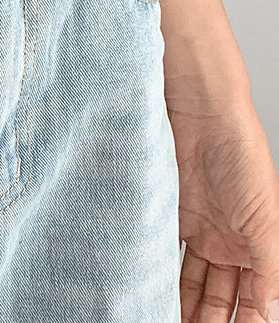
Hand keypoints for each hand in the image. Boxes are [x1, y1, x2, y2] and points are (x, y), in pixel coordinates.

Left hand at [166, 68, 278, 320]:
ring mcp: (199, 228)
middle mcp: (230, 242)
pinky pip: (165, 252)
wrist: (201, 112)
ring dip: (182, 305)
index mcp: (260, 247)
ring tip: (163, 320)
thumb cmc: (241, 152)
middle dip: (209, 321)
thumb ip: (270, 269)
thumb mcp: (265, 218)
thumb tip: (271, 312)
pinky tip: (149, 291)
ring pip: (192, 281)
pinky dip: (159, 273)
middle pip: (221, 297)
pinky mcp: (171, 212)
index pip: (254, 302)